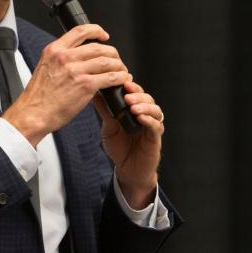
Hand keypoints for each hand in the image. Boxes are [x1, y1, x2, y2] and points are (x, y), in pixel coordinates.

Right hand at [3, 24, 129, 145]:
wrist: (33, 114)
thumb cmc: (38, 97)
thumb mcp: (45, 68)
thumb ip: (61, 60)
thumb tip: (80, 59)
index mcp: (54, 51)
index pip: (80, 31)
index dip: (96, 30)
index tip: (103, 35)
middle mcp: (65, 57)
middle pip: (98, 47)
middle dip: (112, 53)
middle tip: (116, 60)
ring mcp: (76, 71)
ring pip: (107, 61)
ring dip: (119, 66)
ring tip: (122, 72)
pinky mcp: (85, 85)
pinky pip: (110, 77)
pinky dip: (120, 78)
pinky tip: (122, 80)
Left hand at [93, 81, 163, 207]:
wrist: (127, 170)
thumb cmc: (120, 148)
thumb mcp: (108, 128)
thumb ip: (105, 112)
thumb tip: (94, 94)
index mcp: (135, 110)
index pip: (136, 93)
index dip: (131, 86)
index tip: (122, 82)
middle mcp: (146, 115)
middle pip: (147, 99)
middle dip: (138, 95)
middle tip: (127, 94)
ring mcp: (152, 126)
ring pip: (155, 110)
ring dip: (144, 106)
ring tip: (133, 107)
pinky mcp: (156, 139)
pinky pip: (156, 127)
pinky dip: (149, 120)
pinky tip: (141, 118)